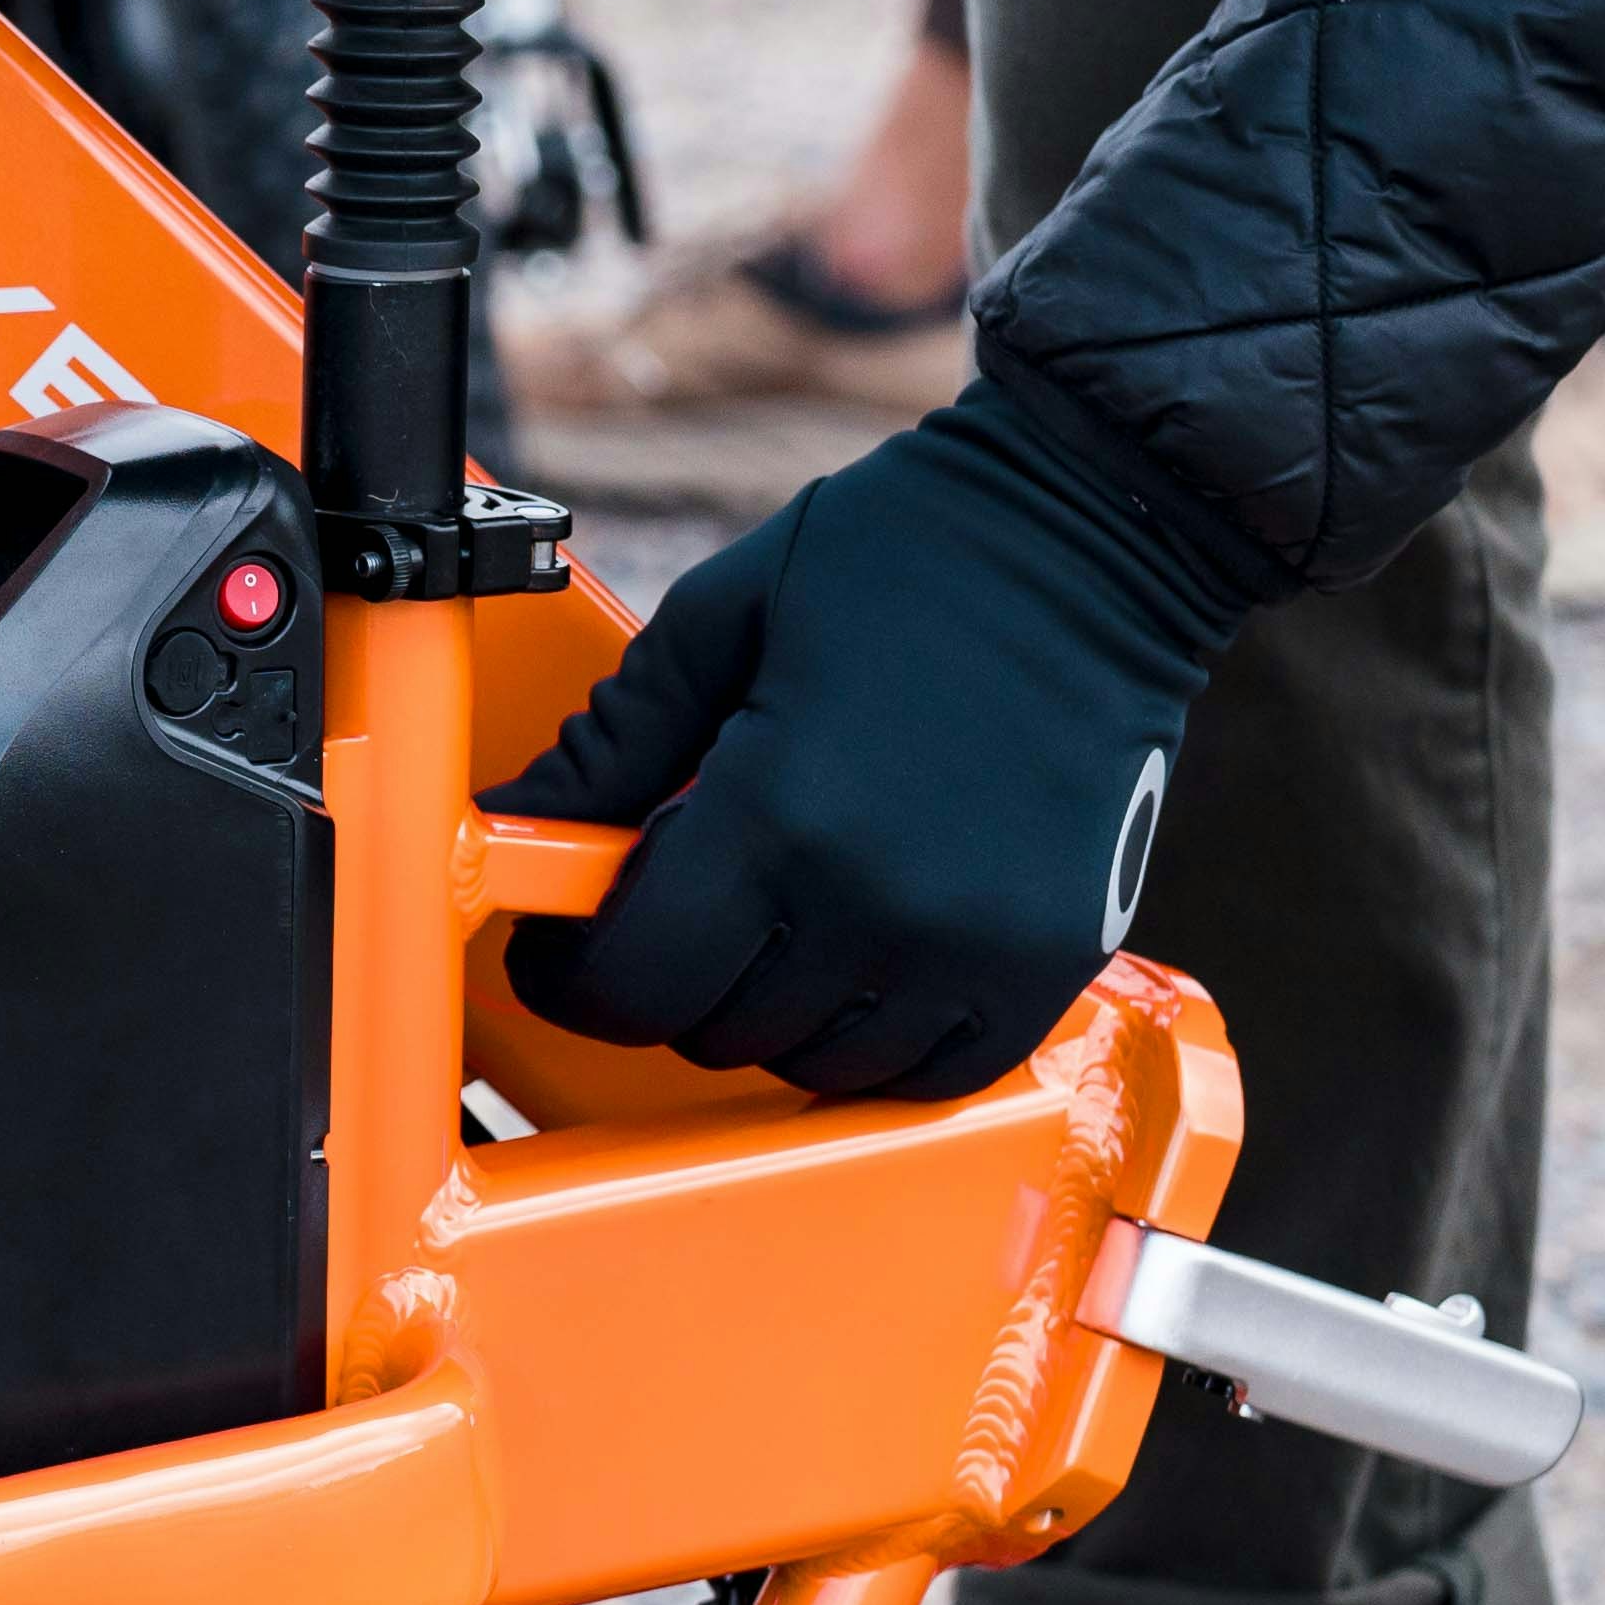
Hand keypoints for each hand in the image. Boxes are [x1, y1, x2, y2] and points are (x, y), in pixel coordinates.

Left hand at [497, 386, 1268, 1097]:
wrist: (1103, 530)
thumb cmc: (906, 552)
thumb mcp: (723, 617)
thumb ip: (609, 743)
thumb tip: (502, 822)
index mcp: (780, 811)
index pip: (632, 980)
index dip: (572, 973)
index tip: (564, 943)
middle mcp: (878, 903)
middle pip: (712, 1029)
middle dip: (670, 972)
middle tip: (683, 893)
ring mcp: (972, 947)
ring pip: (812, 1062)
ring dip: (770, 1009)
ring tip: (781, 909)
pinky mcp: (1050, 962)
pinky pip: (927, 1074)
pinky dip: (876, 1039)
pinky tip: (860, 959)